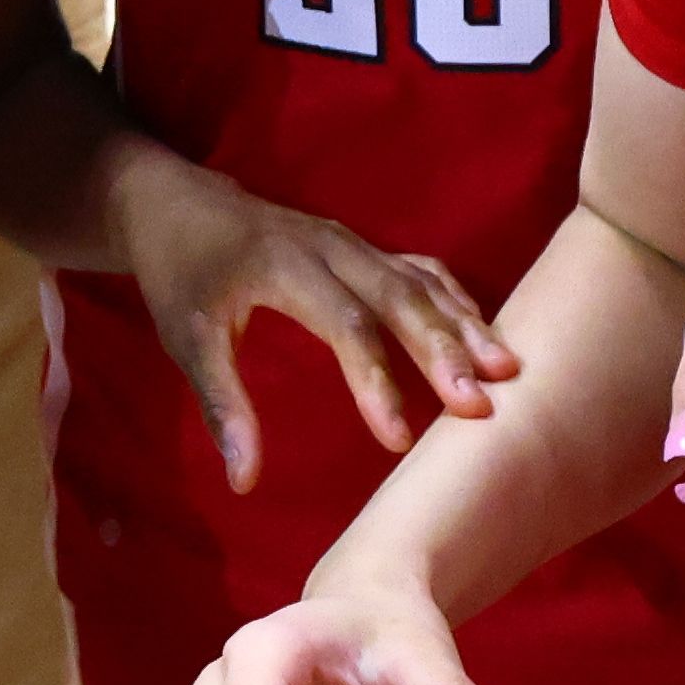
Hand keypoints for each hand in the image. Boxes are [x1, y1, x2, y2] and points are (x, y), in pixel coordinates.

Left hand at [113, 170, 509, 493]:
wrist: (178, 203)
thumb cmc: (181, 275)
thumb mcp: (186, 338)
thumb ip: (222, 405)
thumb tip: (244, 481)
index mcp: (286, 267)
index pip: (346, 325)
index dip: (377, 381)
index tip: (398, 441)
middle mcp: (332, 248)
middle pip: (401, 297)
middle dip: (444, 350)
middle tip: (481, 404)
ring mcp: (354, 244)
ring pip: (421, 283)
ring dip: (464, 326)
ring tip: (507, 372)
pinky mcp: (365, 249)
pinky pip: (422, 273)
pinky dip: (456, 304)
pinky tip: (484, 339)